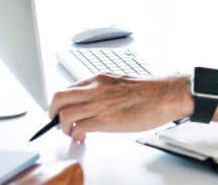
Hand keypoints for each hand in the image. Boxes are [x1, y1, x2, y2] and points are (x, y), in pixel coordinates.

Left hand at [48, 74, 191, 142]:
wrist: (165, 95)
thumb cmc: (150, 90)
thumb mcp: (121, 82)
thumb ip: (104, 90)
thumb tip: (95, 101)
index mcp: (99, 78)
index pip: (68, 88)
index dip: (61, 103)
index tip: (61, 111)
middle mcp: (94, 89)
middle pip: (58, 98)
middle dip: (53, 113)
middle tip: (57, 123)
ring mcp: (98, 104)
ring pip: (63, 115)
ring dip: (63, 127)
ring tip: (71, 133)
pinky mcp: (104, 119)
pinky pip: (78, 129)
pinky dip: (75, 136)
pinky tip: (82, 138)